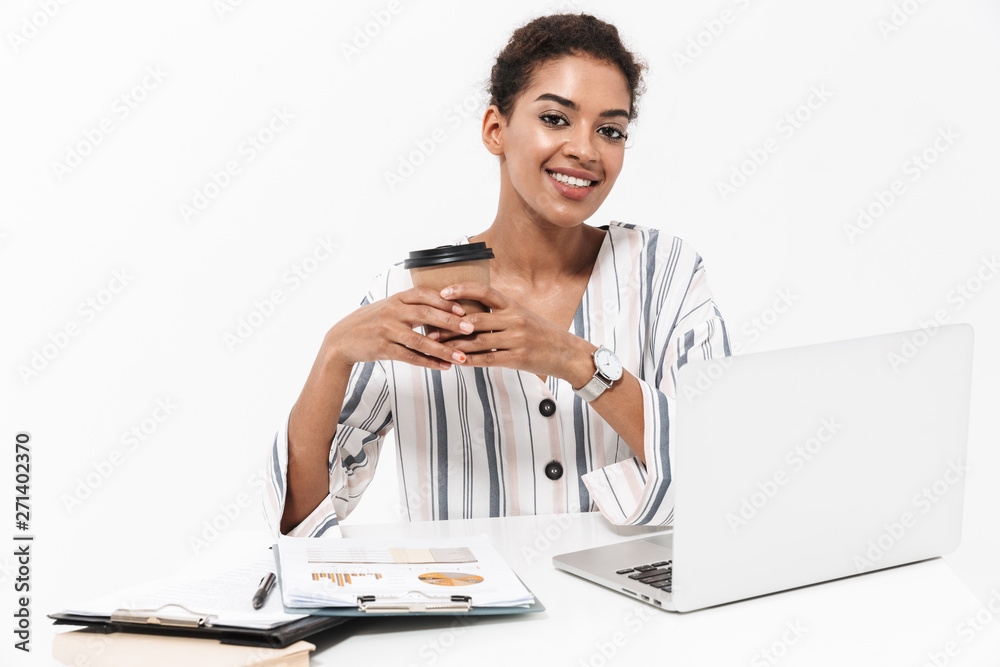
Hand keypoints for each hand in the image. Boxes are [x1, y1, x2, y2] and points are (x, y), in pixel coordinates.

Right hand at [323, 287, 474, 370]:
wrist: (341, 339)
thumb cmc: (370, 322)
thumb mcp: (388, 308)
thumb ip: (411, 307)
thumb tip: (442, 306)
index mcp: (396, 299)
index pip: (424, 295)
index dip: (444, 301)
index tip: (463, 310)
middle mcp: (392, 312)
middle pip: (426, 315)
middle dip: (451, 323)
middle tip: (470, 329)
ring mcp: (387, 331)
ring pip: (421, 341)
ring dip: (444, 350)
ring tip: (461, 357)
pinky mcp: (383, 349)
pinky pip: (410, 357)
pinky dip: (429, 363)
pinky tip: (443, 367)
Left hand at [438, 283, 595, 383]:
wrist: (567, 353)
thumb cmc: (542, 334)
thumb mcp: (523, 316)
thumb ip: (499, 313)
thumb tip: (470, 314)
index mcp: (513, 305)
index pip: (485, 291)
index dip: (462, 290)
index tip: (443, 292)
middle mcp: (514, 319)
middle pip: (475, 320)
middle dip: (450, 325)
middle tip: (431, 328)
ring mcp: (516, 339)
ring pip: (478, 341)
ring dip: (455, 345)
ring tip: (438, 347)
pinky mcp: (518, 358)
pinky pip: (489, 359)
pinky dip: (470, 361)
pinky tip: (457, 362)